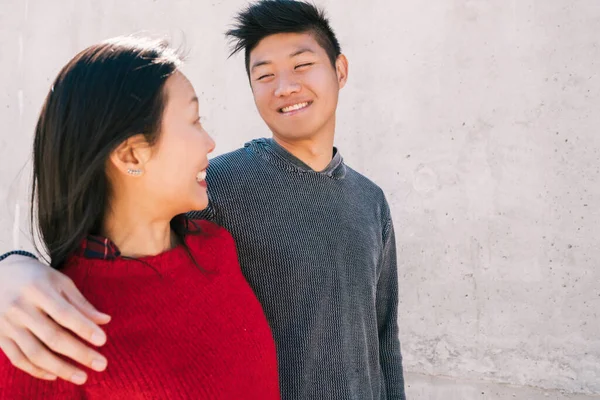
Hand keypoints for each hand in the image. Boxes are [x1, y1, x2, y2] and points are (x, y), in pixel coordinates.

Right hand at [0, 255, 110, 384]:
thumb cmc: (36, 278)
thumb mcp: (60, 282)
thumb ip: (81, 303)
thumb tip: (105, 321)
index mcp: (38, 290)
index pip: (64, 313)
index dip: (84, 328)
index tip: (103, 341)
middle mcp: (20, 308)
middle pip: (52, 337)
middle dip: (79, 353)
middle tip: (101, 365)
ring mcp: (7, 325)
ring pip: (35, 353)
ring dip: (60, 368)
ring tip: (82, 377)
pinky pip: (18, 359)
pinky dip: (37, 370)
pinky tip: (56, 375)